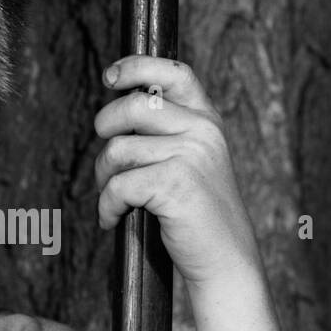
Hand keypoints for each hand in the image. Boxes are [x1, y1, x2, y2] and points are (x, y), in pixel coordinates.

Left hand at [94, 55, 293, 330]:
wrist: (226, 263)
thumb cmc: (199, 218)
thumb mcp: (192, 163)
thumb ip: (167, 133)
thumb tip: (115, 110)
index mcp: (208, 121)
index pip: (174, 72)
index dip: (137, 67)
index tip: (111, 77)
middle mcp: (203, 131)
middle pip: (132, 106)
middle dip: (106, 132)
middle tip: (107, 164)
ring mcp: (192, 155)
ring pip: (118, 150)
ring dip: (104, 179)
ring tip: (115, 200)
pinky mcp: (176, 184)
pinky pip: (118, 185)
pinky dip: (106, 206)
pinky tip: (114, 219)